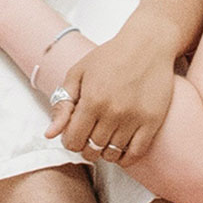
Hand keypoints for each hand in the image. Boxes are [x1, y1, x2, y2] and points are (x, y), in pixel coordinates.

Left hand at [43, 18, 179, 163]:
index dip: (70, 141)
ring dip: (105, 152)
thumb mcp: (78, 73)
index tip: (75, 134)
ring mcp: (134, 119)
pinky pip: (136, 153)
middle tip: (89, 136)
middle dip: (86, 147)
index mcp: (91, 100)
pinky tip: (121, 149)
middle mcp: (112, 112)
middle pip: (91, 150)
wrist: (147, 45)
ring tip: (105, 139)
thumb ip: (62, 105)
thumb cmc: (110, 56)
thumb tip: (50, 135)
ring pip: (112, 154)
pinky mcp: (152, 122)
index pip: (72, 141)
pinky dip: (125, 158)